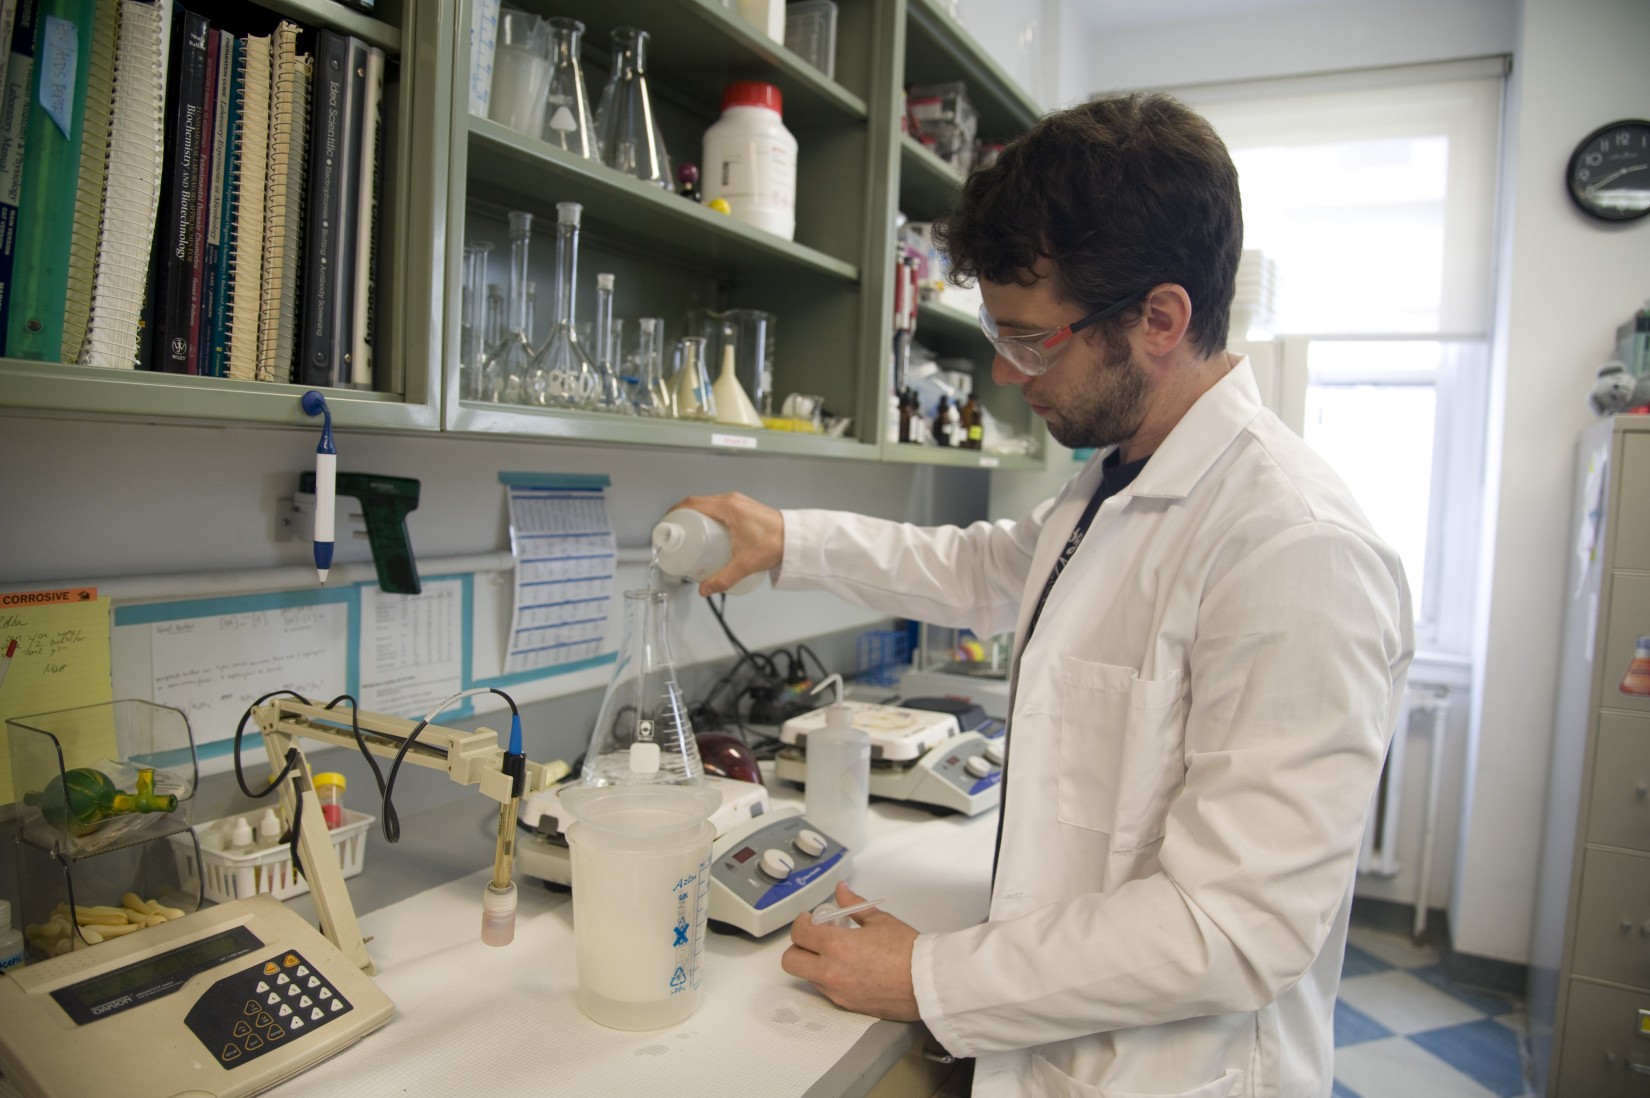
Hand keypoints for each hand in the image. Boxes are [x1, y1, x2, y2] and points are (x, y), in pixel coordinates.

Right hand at [669, 492, 784, 595]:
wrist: (796, 539)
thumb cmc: (775, 543)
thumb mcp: (744, 564)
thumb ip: (722, 579)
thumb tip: (705, 589)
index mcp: (727, 508)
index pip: (692, 504)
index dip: (676, 512)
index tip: (669, 523)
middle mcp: (732, 501)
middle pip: (699, 503)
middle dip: (685, 516)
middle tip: (677, 531)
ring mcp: (740, 503)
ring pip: (710, 504)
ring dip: (698, 515)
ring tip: (691, 533)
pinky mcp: (746, 509)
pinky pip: (721, 508)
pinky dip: (710, 516)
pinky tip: (710, 532)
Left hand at [781, 882, 920, 1020]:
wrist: (927, 983)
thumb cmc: (907, 951)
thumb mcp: (879, 920)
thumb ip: (854, 905)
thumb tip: (841, 891)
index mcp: (836, 946)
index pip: (799, 934)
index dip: (801, 923)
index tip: (810, 920)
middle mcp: (830, 971)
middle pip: (791, 961)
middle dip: (798, 947)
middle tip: (814, 939)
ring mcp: (837, 992)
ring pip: (808, 977)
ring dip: (814, 964)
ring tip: (836, 954)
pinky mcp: (847, 1006)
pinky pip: (826, 991)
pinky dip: (830, 979)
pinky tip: (849, 969)